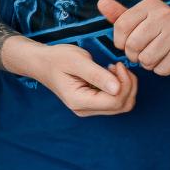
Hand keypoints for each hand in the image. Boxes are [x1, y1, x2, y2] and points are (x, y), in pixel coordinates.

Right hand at [16, 40, 137, 116]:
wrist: (42, 62)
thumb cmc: (56, 59)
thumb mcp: (77, 61)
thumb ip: (97, 75)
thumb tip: (117, 88)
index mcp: (79, 101)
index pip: (115, 101)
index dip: (124, 83)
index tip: (118, 64)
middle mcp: (84, 110)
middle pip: (121, 105)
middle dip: (128, 85)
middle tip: (118, 66)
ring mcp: (88, 109)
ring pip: (121, 105)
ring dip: (125, 86)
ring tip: (113, 69)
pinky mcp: (92, 104)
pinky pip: (115, 101)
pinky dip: (120, 87)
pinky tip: (110, 73)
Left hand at [97, 0, 169, 75]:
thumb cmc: (164, 30)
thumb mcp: (142, 19)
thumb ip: (120, 15)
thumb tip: (101, 2)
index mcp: (150, 5)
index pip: (121, 26)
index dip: (119, 41)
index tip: (127, 42)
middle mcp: (164, 14)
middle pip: (132, 45)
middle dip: (134, 55)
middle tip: (144, 51)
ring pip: (146, 59)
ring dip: (148, 63)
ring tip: (157, 54)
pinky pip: (161, 68)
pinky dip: (161, 69)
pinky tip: (168, 59)